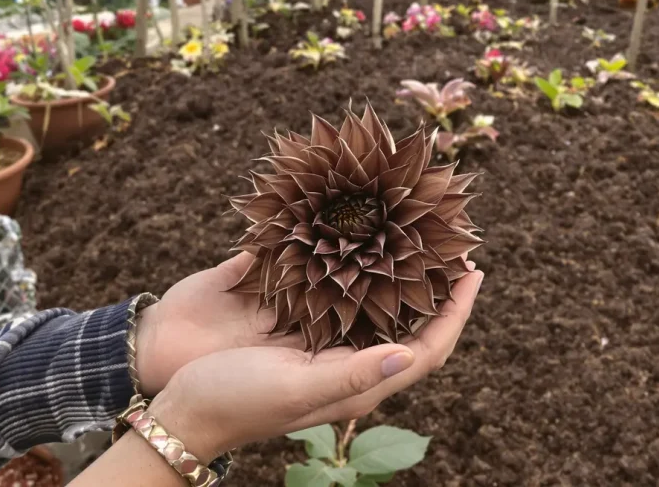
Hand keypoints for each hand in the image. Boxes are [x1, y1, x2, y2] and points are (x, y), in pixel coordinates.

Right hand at [145, 268, 483, 462]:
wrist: (185, 412)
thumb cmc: (239, 401)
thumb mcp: (298, 388)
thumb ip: (354, 374)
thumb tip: (410, 352)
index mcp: (360, 385)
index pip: (429, 350)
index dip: (456, 313)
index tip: (474, 272)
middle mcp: (353, 371)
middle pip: (413, 331)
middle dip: (439, 295)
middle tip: (452, 251)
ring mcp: (329, 357)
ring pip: (384, 318)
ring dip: (406, 285)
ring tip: (419, 246)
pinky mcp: (305, 344)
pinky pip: (349, 309)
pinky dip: (366, 282)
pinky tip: (362, 256)